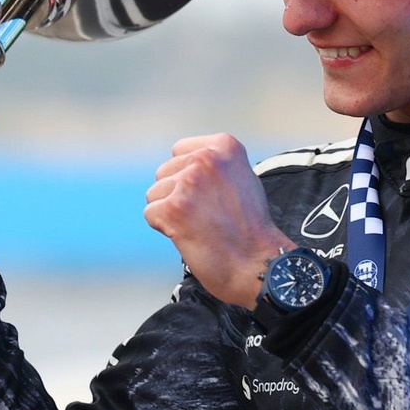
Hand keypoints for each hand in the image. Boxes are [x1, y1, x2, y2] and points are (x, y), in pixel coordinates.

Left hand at [143, 134, 293, 307]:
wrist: (258, 263)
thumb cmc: (251, 228)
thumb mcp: (242, 178)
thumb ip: (214, 166)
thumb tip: (187, 164)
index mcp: (225, 146)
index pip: (179, 150)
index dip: (187, 176)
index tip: (209, 195)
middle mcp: (205, 159)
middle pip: (164, 172)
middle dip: (177, 194)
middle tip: (207, 215)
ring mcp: (188, 183)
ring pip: (155, 194)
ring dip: (171, 213)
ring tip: (200, 225)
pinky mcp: (173, 208)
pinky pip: (151, 214)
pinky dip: (165, 229)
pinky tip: (190, 235)